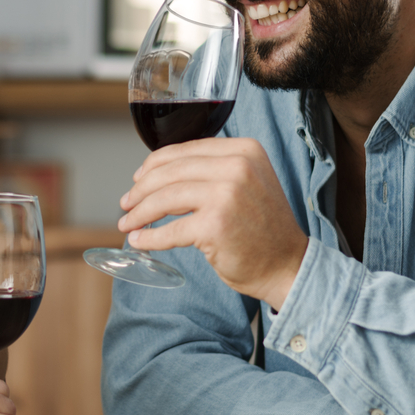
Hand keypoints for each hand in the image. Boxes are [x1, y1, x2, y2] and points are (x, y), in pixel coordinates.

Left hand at [118, 137, 308, 308]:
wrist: (287, 264)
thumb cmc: (262, 227)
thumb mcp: (248, 181)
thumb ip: (214, 169)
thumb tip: (158, 172)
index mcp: (244, 150)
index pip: (185, 150)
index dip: (154, 164)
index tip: (138, 178)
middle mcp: (237, 166)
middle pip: (171, 172)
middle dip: (141, 189)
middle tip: (127, 203)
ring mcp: (226, 195)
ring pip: (166, 198)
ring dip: (140, 212)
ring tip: (127, 223)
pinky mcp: (215, 226)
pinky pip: (170, 230)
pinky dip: (149, 237)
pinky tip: (140, 240)